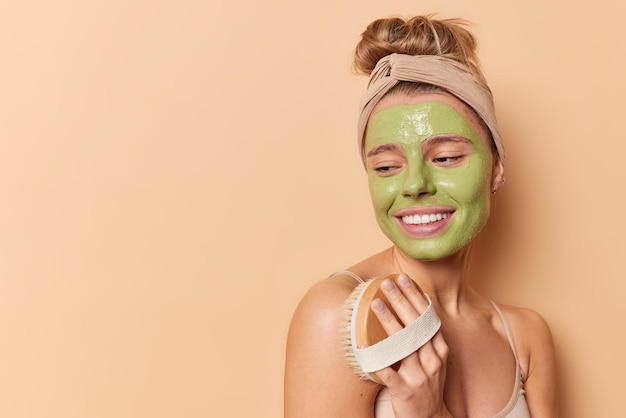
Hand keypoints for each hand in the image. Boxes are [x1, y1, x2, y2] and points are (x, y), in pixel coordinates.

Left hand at [371, 273, 451, 417]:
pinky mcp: (404, 389)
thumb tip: (412, 306)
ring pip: (403, 344)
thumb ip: (425, 336)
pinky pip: (388, 372)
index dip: (415, 296)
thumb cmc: (429, 384)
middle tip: (386, 284)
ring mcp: (418, 375)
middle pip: (415, 325)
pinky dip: (376, 359)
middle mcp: (431, 360)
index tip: (403, 278)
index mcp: (439, 349)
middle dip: (400, 301)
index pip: (427, 317)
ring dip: (388, 322)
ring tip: (375, 304)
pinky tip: (364, 346)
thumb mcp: (434, 359)